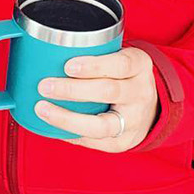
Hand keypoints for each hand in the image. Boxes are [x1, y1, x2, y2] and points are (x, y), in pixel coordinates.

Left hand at [34, 46, 159, 151]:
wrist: (150, 109)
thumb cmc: (124, 78)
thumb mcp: (121, 57)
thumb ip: (96, 53)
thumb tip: (50, 51)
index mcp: (140, 66)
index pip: (120, 64)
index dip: (94, 66)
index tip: (68, 66)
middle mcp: (140, 94)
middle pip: (108, 92)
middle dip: (73, 90)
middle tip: (46, 86)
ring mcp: (134, 121)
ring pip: (101, 125)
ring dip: (68, 118)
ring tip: (43, 109)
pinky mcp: (123, 142)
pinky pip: (94, 141)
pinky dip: (71, 133)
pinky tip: (53, 126)